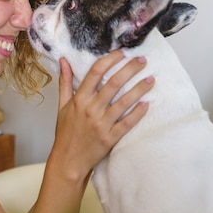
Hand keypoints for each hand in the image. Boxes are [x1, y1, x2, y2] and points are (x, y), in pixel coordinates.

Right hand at [49, 49, 152, 182]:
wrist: (68, 160)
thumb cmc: (66, 132)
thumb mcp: (61, 106)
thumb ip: (65, 82)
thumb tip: (63, 60)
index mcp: (79, 99)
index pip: (95, 72)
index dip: (110, 60)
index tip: (122, 52)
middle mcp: (91, 109)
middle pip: (113, 83)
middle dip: (130, 69)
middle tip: (143, 60)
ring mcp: (102, 124)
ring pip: (124, 102)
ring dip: (139, 89)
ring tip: (151, 79)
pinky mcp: (110, 138)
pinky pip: (127, 123)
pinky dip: (138, 113)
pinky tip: (147, 103)